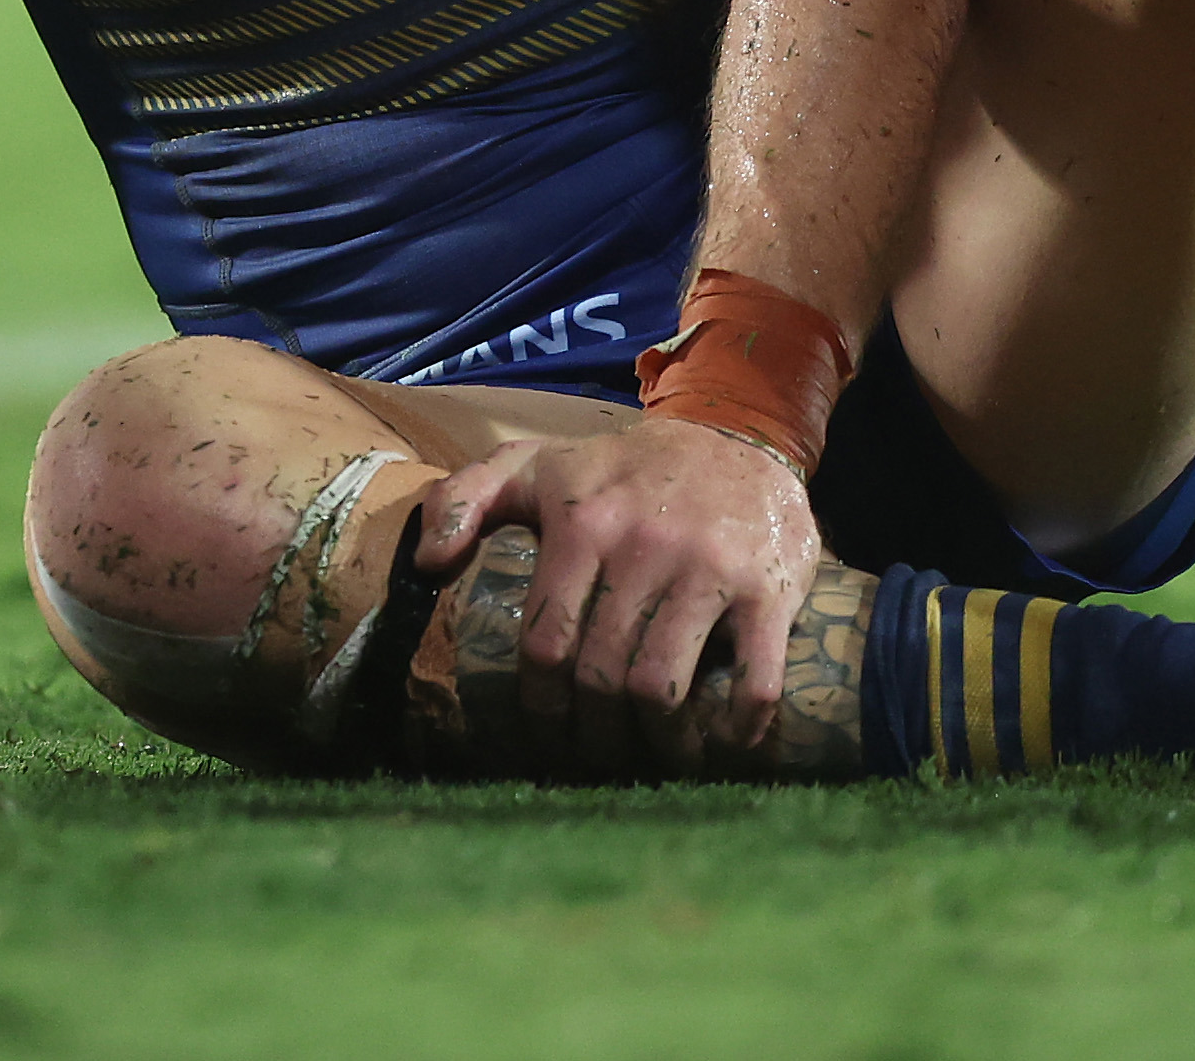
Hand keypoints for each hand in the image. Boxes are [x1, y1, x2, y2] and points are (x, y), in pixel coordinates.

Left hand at [411, 412, 824, 774]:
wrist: (733, 436)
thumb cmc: (622, 469)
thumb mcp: (533, 463)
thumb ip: (464, 497)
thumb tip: (427, 563)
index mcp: (582, 524)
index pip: (545, 644)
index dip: (540, 706)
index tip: (545, 735)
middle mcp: (643, 547)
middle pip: (600, 677)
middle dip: (593, 735)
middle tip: (597, 756)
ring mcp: (709, 570)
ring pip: (663, 689)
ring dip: (655, 744)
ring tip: (654, 758)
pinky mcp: (767, 589)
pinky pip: (755, 681)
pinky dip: (739, 729)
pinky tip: (725, 744)